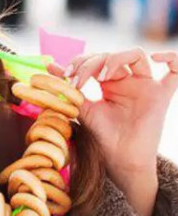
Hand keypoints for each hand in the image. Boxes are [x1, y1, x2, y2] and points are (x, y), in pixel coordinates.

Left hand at [53, 48, 177, 215]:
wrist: (119, 160)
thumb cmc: (102, 136)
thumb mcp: (82, 108)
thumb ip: (68, 87)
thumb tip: (49, 67)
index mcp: (110, 82)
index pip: (96, 59)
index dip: (80, 62)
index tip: (65, 76)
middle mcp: (129, 81)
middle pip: (112, 55)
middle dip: (91, 63)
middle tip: (77, 80)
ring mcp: (146, 86)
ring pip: (136, 55)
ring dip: (114, 58)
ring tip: (100, 75)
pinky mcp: (161, 95)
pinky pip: (177, 71)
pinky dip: (172, 58)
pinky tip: (158, 58)